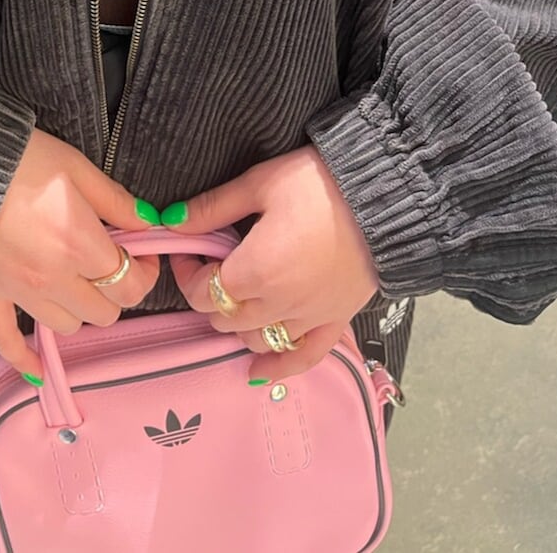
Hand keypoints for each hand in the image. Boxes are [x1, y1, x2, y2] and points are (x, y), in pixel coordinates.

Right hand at [0, 128, 161, 382]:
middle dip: (114, 290)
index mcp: (80, 244)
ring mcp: (18, 292)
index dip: (144, 272)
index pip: (130, 284)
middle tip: (109, 264)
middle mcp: (53, 278)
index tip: (141, 254)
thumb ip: (116, 201)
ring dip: (77, 308)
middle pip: (103, 312)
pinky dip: (22, 357)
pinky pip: (4, 340)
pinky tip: (36, 368)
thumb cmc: (19, 160)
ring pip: (66, 326)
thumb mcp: (76, 167)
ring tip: (75, 282)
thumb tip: (148, 223)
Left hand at [163, 145, 379, 383]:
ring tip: (239, 295)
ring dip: (239, 324)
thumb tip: (171, 222)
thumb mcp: (260, 184)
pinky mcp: (336, 320)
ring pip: (256, 340)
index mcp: (255, 271)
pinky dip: (279, 367)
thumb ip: (213, 208)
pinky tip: (258, 373)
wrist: (385, 195)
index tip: (192, 248)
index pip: (201, 292)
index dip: (188, 271)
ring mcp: (309, 317)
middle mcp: (279, 304)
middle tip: (215, 263)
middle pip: (225, 319)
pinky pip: (304, 357)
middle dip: (210, 293)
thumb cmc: (318, 182)